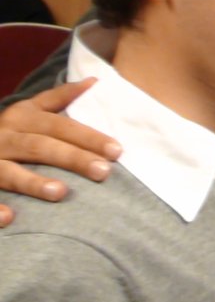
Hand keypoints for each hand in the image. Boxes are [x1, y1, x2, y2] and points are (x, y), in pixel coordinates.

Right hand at [0, 78, 121, 225]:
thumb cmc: (9, 130)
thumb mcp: (29, 109)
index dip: (88, 137)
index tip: (117, 151)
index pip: (60, 126)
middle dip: (72, 159)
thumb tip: (95, 81)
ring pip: (9, 172)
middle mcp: (3, 138)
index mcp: (21, 118)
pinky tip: (10, 219)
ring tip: (60, 192)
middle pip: (41, 147)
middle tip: (103, 172)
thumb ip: (60, 97)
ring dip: (33, 182)